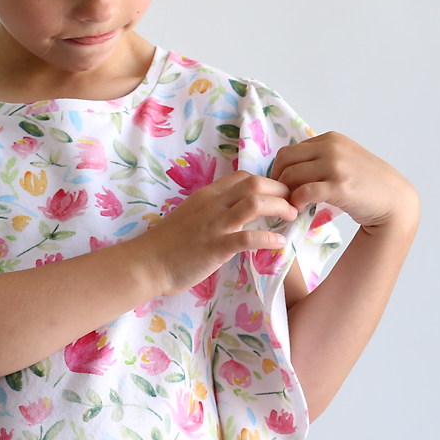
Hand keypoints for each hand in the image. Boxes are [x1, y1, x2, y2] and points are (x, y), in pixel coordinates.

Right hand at [134, 170, 297, 296]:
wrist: (146, 263)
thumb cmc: (166, 245)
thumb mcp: (189, 216)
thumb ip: (210, 211)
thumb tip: (232, 213)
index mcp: (206, 196)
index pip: (242, 176)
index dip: (267, 180)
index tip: (280, 193)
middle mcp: (213, 204)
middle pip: (255, 183)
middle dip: (281, 189)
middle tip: (294, 202)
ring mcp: (215, 225)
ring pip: (255, 202)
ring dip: (280, 207)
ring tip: (292, 216)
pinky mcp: (216, 247)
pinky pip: (249, 237)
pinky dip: (269, 238)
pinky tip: (280, 243)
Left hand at [268, 132, 418, 231]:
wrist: (395, 200)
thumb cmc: (368, 184)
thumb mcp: (344, 160)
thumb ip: (321, 159)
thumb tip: (291, 170)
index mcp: (331, 139)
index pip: (290, 150)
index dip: (280, 170)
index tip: (281, 186)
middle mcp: (332, 147)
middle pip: (285, 159)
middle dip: (277, 179)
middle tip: (280, 197)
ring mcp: (336, 166)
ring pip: (291, 175)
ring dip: (285, 193)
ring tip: (290, 206)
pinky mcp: (339, 186)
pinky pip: (304, 192)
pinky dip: (296, 202)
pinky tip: (299, 210)